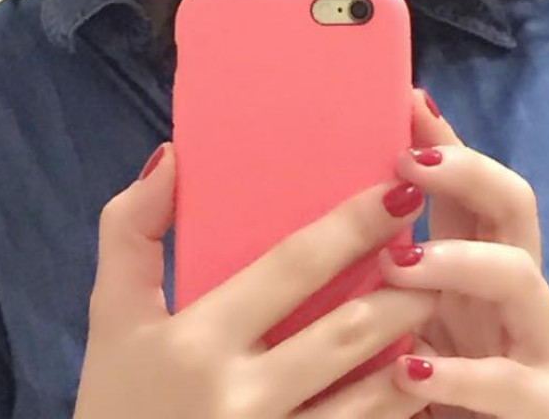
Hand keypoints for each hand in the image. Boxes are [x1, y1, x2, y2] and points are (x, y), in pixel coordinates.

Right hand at [74, 142, 439, 417]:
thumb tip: (171, 155)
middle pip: (346, 330)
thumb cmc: (116, 407)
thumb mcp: (110, 319)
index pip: (292, 267)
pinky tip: (417, 381)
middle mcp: (246, 396)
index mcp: (201, 340)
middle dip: (401, 288)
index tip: (399, 193)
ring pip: (371, 396)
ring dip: (411, 348)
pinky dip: (396, 412)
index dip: (352, 226)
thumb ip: (130, 232)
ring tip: (437, 307)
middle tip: (434, 252)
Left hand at [377, 89, 548, 418]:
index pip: (467, 179)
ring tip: (398, 264)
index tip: (407, 97)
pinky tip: (410, 369)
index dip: (444, 135)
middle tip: (408, 162)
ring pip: (521, 276)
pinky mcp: (544, 404)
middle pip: (514, 203)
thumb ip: (375, 260)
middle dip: (467, 171)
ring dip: (460, 262)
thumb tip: (307, 203)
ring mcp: (536, 341)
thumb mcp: (393, 309)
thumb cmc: (417, 376)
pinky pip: (513, 382)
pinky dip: (461, 374)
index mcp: (474, 257)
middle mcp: (513, 287)